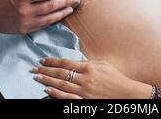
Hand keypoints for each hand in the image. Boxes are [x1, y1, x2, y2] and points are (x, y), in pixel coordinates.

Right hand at [0, 0, 75, 33]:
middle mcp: (24, 10)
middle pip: (50, 6)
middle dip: (64, 1)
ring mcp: (25, 22)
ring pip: (49, 18)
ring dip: (61, 13)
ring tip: (69, 9)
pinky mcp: (24, 30)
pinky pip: (42, 25)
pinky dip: (51, 20)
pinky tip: (57, 17)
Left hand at [31, 58, 151, 98]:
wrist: (126, 94)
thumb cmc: (116, 78)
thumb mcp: (103, 65)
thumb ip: (88, 63)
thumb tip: (74, 61)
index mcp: (89, 67)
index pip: (66, 63)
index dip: (53, 61)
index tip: (42, 59)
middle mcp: (85, 79)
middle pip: (61, 73)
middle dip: (45, 70)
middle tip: (33, 68)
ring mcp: (84, 91)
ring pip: (61, 85)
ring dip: (47, 81)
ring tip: (36, 77)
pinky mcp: (85, 102)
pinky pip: (67, 98)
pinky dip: (56, 94)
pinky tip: (47, 90)